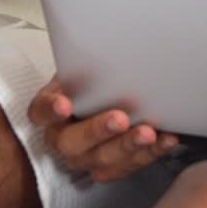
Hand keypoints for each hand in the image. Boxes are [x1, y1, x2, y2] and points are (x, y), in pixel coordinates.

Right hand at [28, 75, 180, 181]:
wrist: (103, 96)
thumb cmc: (90, 80)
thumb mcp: (82, 66)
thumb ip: (86, 62)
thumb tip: (103, 39)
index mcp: (49, 110)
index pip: (40, 111)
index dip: (50, 110)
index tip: (64, 104)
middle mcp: (62, 139)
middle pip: (72, 143)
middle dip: (98, 131)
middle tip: (120, 118)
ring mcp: (84, 158)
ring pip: (102, 160)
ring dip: (127, 147)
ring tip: (149, 133)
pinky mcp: (108, 169)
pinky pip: (127, 168)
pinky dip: (149, 154)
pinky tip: (166, 140)